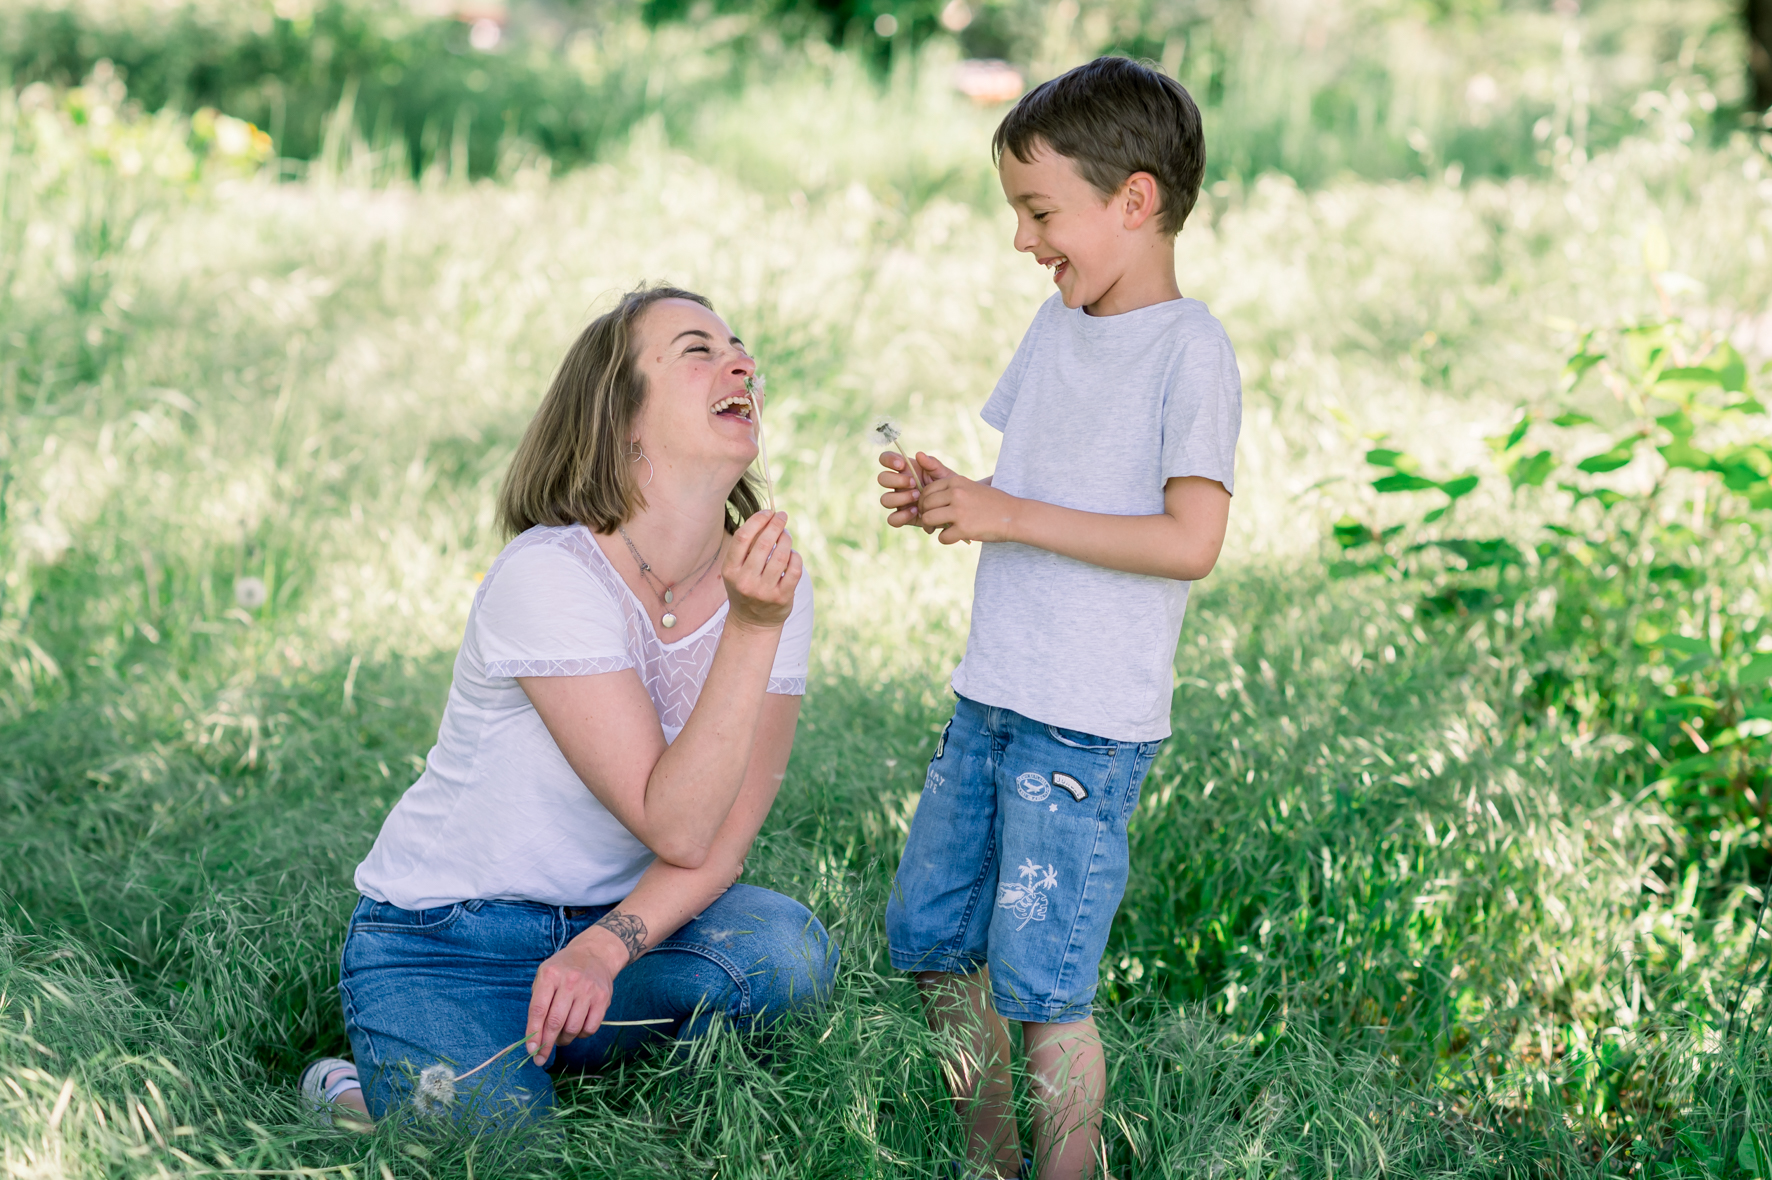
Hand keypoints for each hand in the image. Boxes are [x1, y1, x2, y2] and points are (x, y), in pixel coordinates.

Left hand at [525, 924, 627, 1064]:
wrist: (595, 954)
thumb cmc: (563, 970)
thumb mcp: (544, 976)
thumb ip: (538, 1003)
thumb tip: (534, 1038)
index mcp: (550, 975)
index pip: (538, 1010)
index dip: (533, 1033)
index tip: (530, 1050)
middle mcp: (570, 982)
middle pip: (555, 1022)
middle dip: (546, 1045)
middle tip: (540, 1058)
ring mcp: (588, 990)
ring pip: (573, 1028)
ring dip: (563, 1040)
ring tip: (559, 1038)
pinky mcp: (603, 998)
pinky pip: (590, 1028)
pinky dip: (580, 1035)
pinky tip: (576, 1029)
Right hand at [724, 510, 801, 631]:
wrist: (752, 622)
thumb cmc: (745, 587)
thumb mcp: (736, 570)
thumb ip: (746, 547)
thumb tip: (767, 517)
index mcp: (730, 570)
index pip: (743, 537)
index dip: (758, 520)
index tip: (768, 512)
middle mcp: (745, 581)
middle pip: (764, 543)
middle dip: (776, 525)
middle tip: (782, 516)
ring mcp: (764, 591)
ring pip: (781, 555)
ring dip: (786, 539)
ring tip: (786, 535)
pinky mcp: (782, 597)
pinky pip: (794, 569)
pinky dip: (795, 557)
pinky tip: (792, 554)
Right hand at [877, 451, 961, 532]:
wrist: (956, 508)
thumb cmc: (948, 487)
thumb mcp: (943, 474)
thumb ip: (933, 464)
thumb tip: (919, 455)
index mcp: (905, 469)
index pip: (885, 459)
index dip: (888, 459)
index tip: (902, 465)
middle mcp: (898, 485)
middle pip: (882, 478)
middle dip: (896, 480)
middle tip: (914, 482)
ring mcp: (898, 501)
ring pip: (885, 499)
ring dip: (900, 498)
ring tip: (918, 496)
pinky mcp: (902, 517)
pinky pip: (892, 519)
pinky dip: (902, 516)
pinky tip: (916, 511)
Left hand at [915, 458, 1019, 544]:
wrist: (1014, 516)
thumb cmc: (993, 503)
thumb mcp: (972, 488)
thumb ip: (952, 492)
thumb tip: (927, 502)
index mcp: (956, 482)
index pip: (927, 490)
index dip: (924, 502)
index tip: (929, 510)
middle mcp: (956, 494)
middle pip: (925, 505)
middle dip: (925, 515)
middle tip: (931, 524)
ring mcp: (960, 511)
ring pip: (928, 520)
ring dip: (931, 528)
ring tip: (940, 531)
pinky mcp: (964, 529)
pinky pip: (942, 537)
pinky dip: (946, 540)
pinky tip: (955, 537)